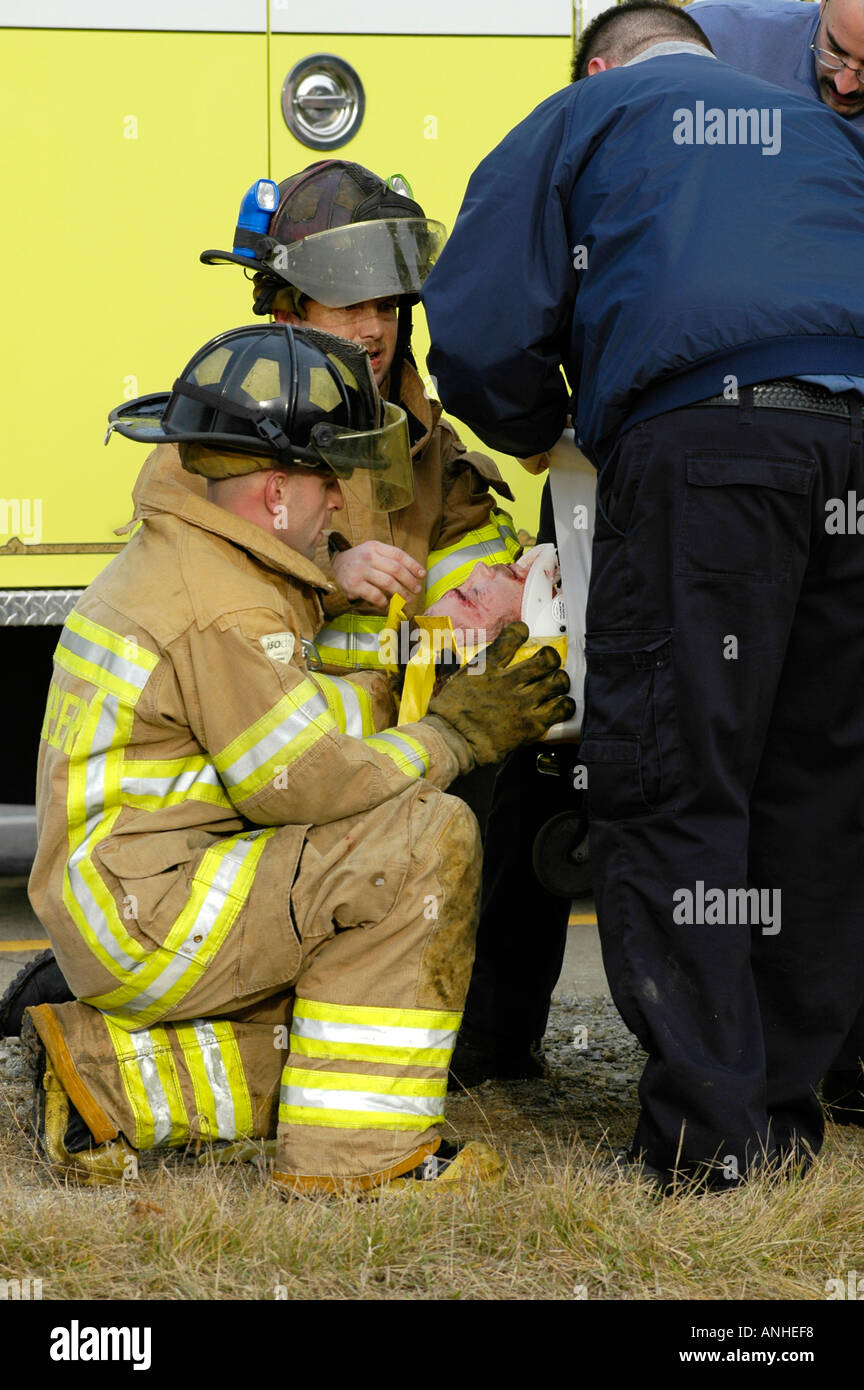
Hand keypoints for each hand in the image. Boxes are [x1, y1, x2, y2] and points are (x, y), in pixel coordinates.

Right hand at [331, 541, 425, 611]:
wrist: (332, 568)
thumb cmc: (357, 562)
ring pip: (388, 583)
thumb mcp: (371, 553)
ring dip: (401, 593)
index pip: (398, 554)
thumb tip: (413, 572)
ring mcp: (360, 570)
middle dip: (410, 581)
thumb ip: (388, 559)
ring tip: (407, 599)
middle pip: (396, 569)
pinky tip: (387, 605)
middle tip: (416, 589)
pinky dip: (384, 602)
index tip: (422, 574)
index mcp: (374, 547)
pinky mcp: (354, 584)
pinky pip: (375, 595)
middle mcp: (368, 557)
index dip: (413, 565)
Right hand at [428, 621, 574, 764]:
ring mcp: (523, 702)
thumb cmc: (447, 713)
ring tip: (555, 685)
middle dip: (550, 659)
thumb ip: (451, 664)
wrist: (452, 741)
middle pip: (546, 658)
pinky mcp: (532, 724)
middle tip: (547, 665)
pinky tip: (560, 705)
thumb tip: (445, 649)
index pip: (512, 637)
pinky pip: (561, 708)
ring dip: (559, 681)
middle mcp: (509, 681)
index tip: (523, 632)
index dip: (521, 631)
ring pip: (558, 681)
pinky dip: (564, 705)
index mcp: (488, 667)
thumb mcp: (448, 681)